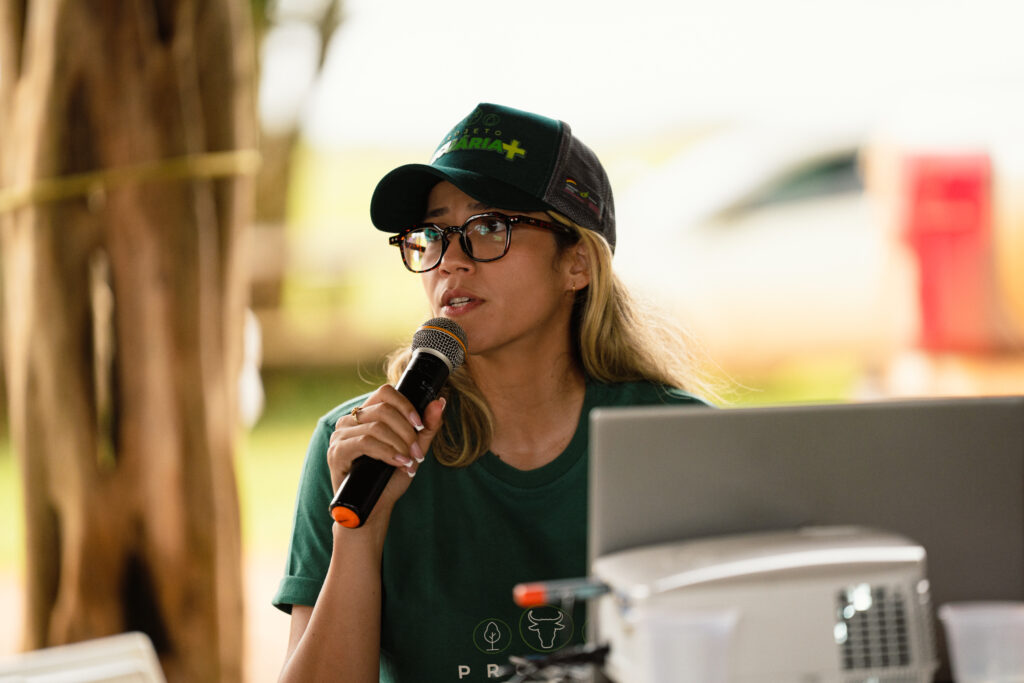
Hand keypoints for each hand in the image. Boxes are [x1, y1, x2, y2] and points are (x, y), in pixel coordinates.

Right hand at [326, 384, 446, 512]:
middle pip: (384, 409)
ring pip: (376, 426)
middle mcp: (350, 421)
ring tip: (409, 461)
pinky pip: (364, 442)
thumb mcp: (414, 449)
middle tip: (417, 452)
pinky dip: (386, 452)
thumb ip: (427, 427)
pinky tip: (397, 462)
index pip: (385, 392)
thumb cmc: (390, 478)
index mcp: (367, 415)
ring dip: (399, 444)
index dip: (406, 405)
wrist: (374, 508)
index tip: (420, 425)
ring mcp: (340, 435)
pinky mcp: (336, 452)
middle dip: (407, 431)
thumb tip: (440, 402)